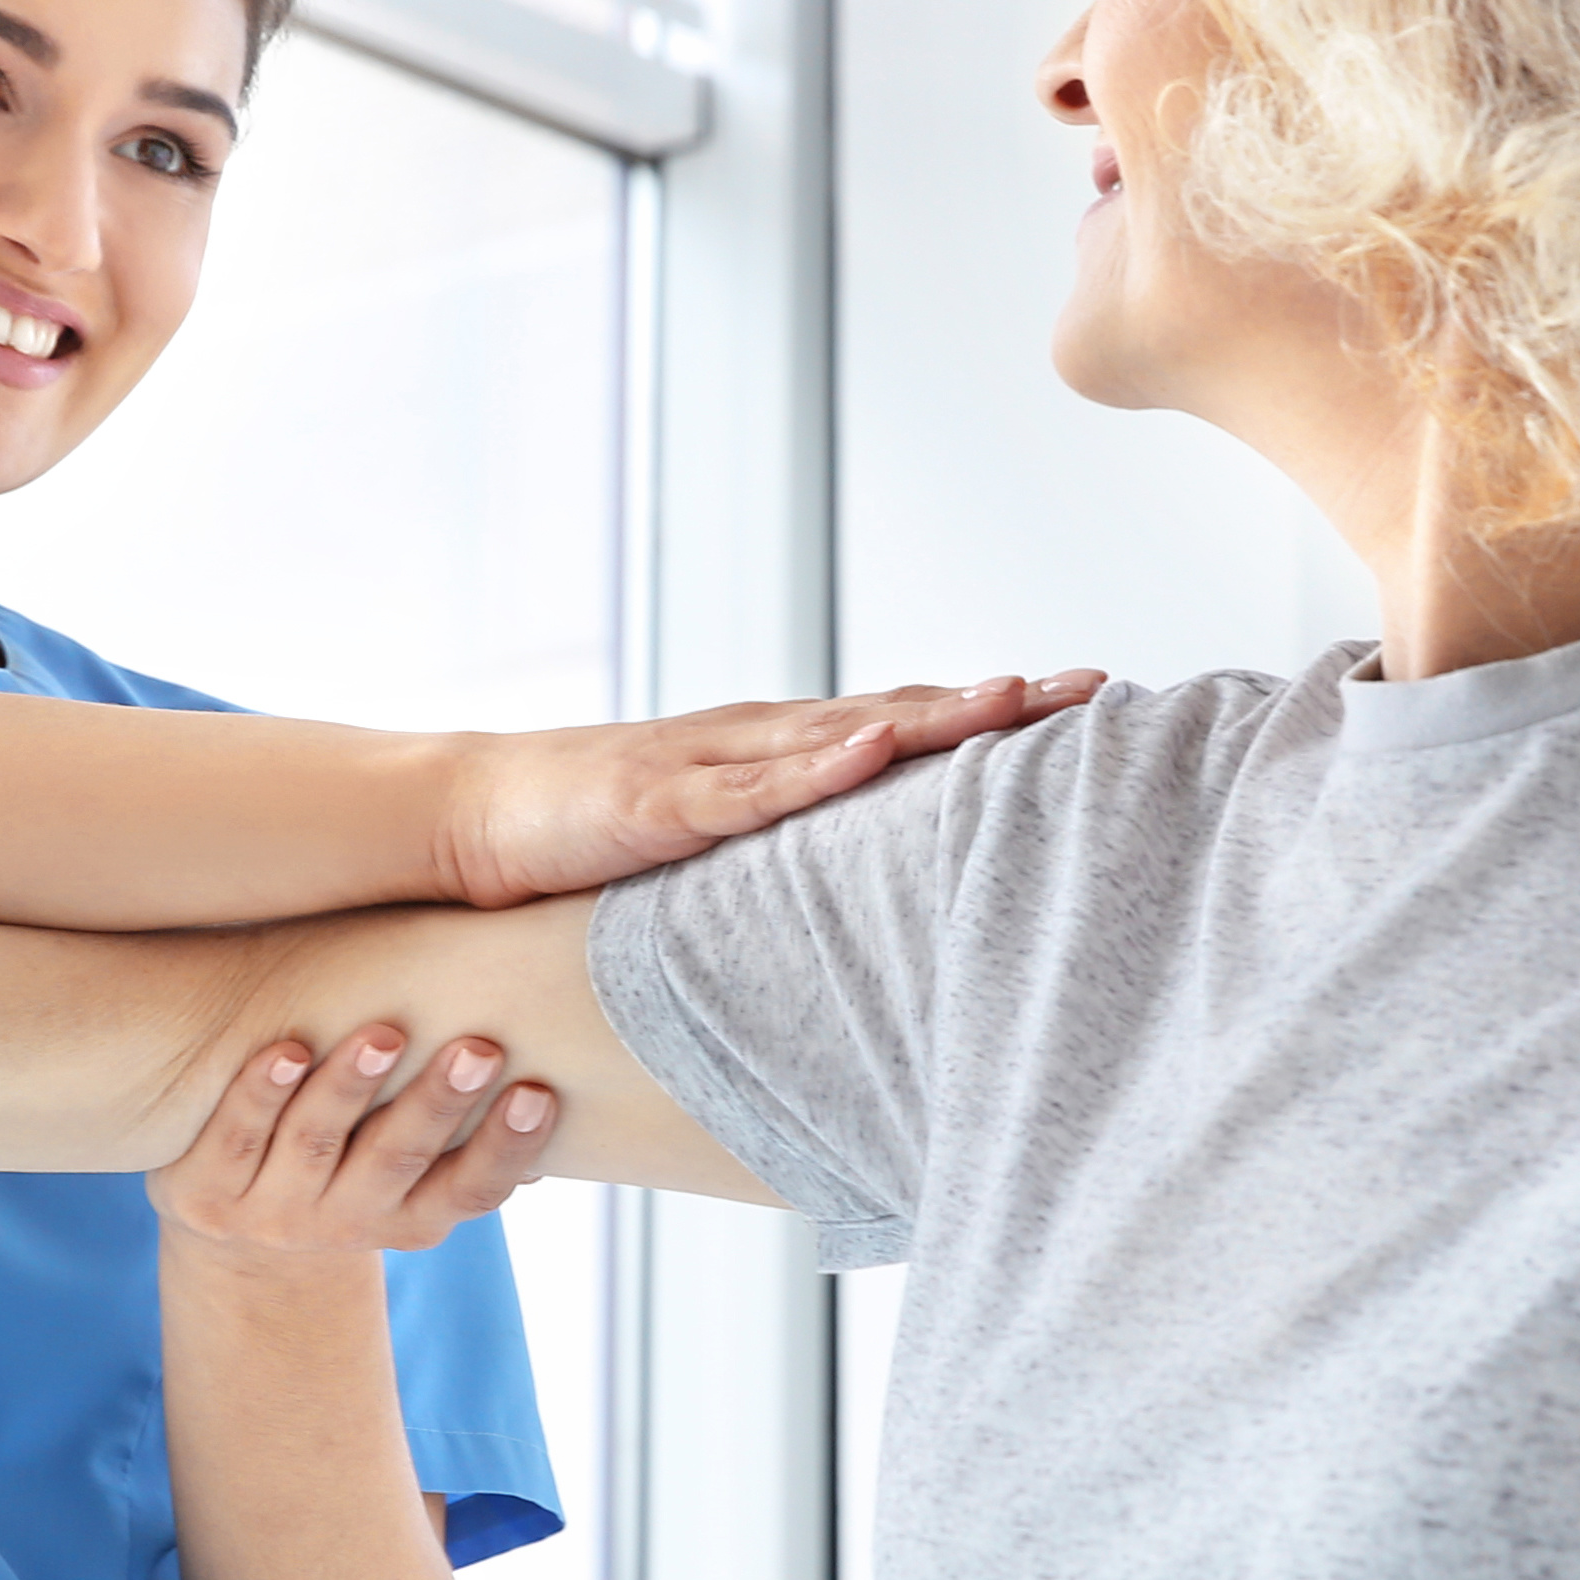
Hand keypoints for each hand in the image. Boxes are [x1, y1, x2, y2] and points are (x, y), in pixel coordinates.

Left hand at [150, 1025, 560, 1271]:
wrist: (233, 1233)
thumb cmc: (347, 1164)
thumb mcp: (405, 1170)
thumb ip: (460, 1129)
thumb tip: (564, 1064)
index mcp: (410, 1220)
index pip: (470, 1190)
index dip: (507, 1148)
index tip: (540, 1092)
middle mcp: (346, 1224)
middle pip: (397, 1161)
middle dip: (438, 1104)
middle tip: (478, 1048)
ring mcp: (273, 1212)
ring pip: (317, 1143)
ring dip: (351, 1088)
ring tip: (384, 1036)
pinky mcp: (204, 1194)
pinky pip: (237, 1136)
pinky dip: (261, 1093)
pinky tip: (286, 1050)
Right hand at [429, 673, 1103, 906]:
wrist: (476, 815)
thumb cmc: (597, 833)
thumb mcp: (720, 841)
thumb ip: (795, 849)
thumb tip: (879, 887)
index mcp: (785, 750)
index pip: (914, 724)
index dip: (1004, 715)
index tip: (1096, 707)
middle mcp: (764, 738)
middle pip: (906, 712)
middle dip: (1005, 704)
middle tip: (1103, 691)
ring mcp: (714, 763)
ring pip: (845, 735)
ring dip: (935, 717)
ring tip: (1021, 701)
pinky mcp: (662, 800)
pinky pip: (752, 788)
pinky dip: (818, 767)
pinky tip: (876, 746)